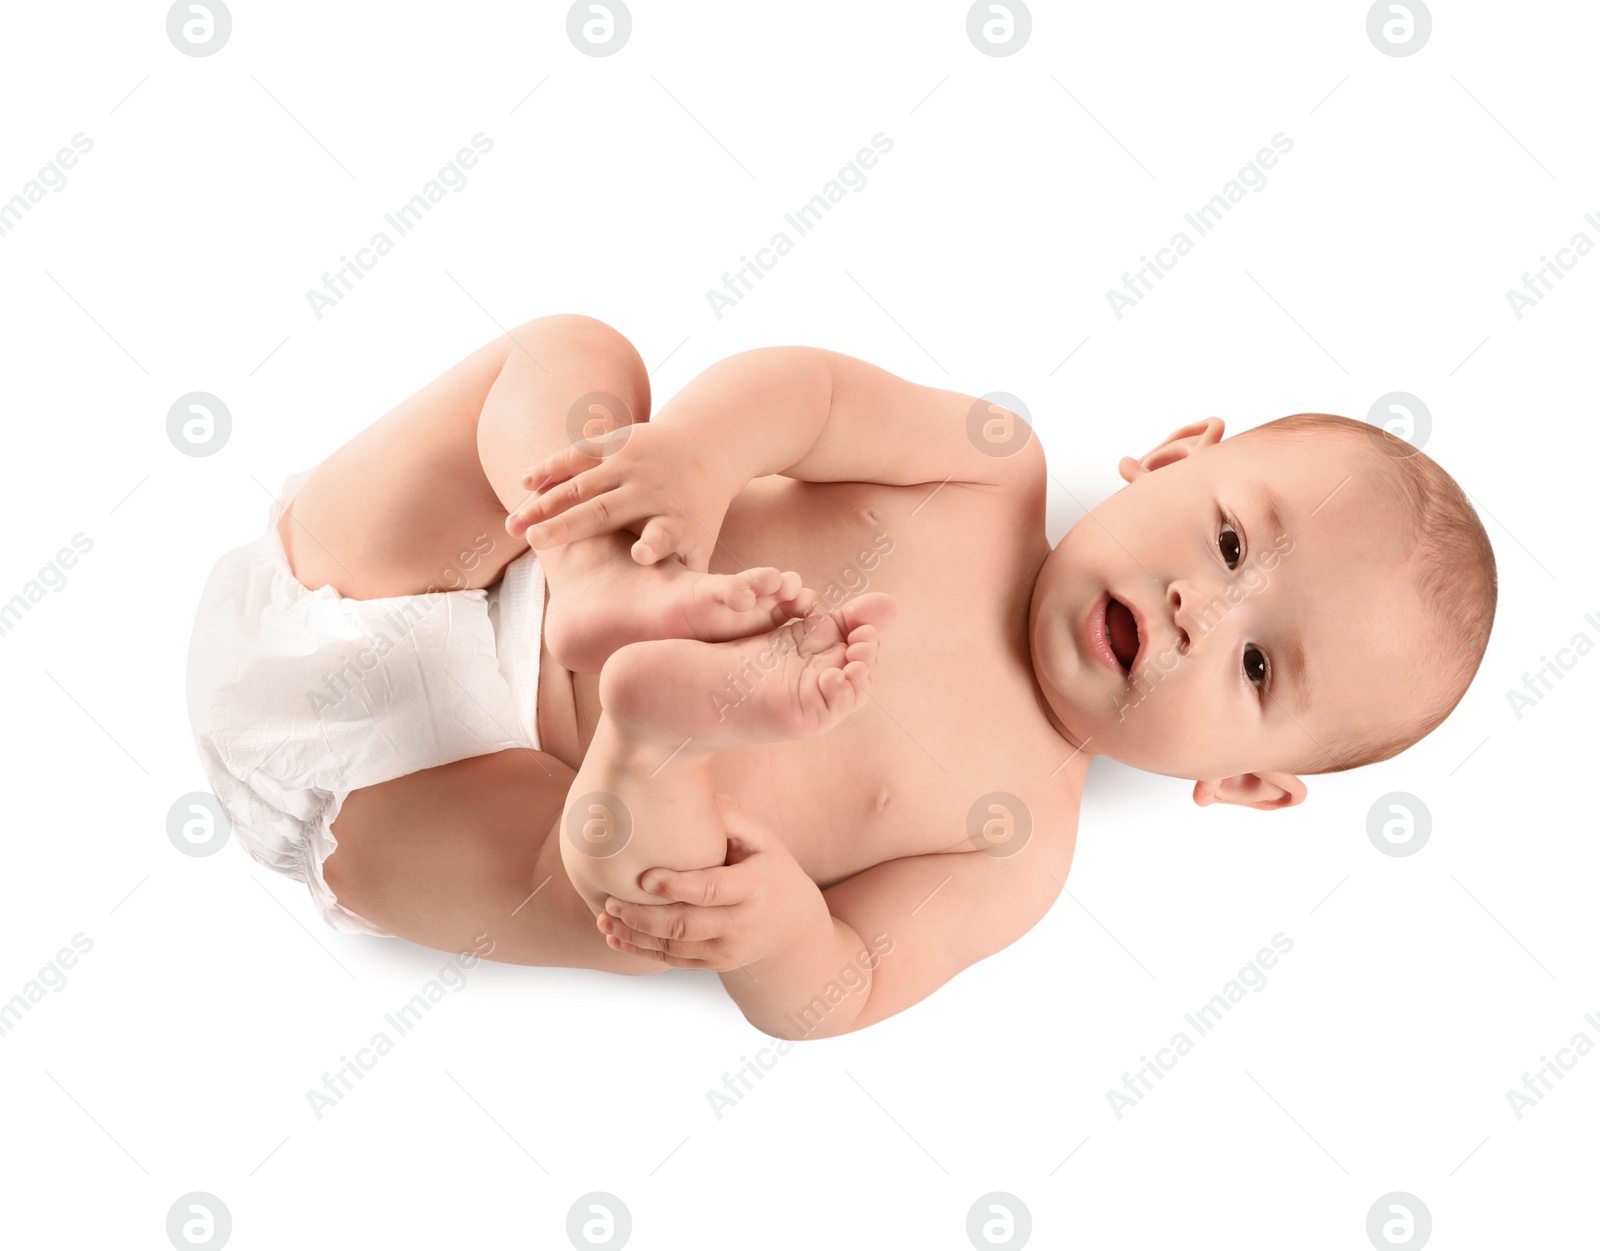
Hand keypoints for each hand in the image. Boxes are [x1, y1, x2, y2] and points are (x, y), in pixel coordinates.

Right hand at [506, 423, 739, 572]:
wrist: (706, 449)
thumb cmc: (695, 515)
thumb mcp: (699, 546)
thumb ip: (688, 582)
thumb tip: (679, 628)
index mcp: (674, 522)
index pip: (664, 535)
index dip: (653, 545)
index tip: (641, 555)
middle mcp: (650, 492)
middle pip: (605, 511)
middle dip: (568, 524)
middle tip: (534, 541)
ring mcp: (632, 464)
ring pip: (580, 485)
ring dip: (543, 503)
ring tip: (513, 525)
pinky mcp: (618, 443)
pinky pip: (578, 455)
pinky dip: (550, 467)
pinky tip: (523, 481)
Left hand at [594, 794, 827, 971]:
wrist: (792, 929)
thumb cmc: (768, 869)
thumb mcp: (763, 839)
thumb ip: (731, 816)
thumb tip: (691, 787)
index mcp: (755, 888)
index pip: (712, 890)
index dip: (677, 886)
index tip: (645, 877)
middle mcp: (742, 924)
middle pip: (687, 925)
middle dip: (644, 916)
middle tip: (610, 900)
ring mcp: (728, 950)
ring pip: (675, 947)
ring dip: (635, 935)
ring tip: (604, 916)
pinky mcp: (715, 964)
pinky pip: (673, 961)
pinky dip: (641, 950)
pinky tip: (615, 936)